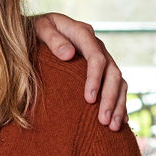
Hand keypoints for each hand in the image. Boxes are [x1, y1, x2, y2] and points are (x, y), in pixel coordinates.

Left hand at [33, 13, 127, 128]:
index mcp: (82, 33)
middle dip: (109, 98)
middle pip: (112, 73)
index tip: (89, 100)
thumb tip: (68, 55)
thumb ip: (52, 38)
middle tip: (103, 121)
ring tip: (112, 127)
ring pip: (119, 82)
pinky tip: (121, 121)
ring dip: (118, 105)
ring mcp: (102, 58)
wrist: (36, 29)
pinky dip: (120, 104)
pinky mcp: (102, 69)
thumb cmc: (34, 30)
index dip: (95, 79)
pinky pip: (117, 87)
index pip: (96, 58)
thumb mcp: (39, 28)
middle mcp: (97, 45)